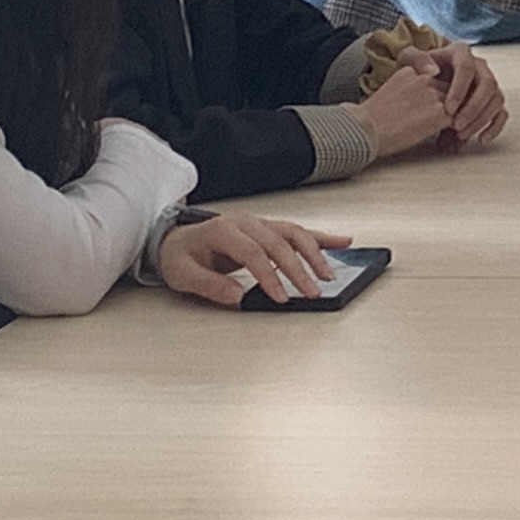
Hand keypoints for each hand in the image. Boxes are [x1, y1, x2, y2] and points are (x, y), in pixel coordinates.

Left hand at [155, 209, 350, 307]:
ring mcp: (259, 223)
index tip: (281, 296)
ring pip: (294, 234)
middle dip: (299, 269)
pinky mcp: (268, 229)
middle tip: (312, 291)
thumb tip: (237, 296)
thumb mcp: (183, 274)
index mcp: (223, 230)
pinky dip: (322, 237)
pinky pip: (298, 231)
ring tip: (328, 275)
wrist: (177, 240)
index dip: (269, 275)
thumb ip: (209, 285)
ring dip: (315, 254)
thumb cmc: (181, 256)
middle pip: (279, 243)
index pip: (253, 253)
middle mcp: (245, 222)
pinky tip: (342, 242)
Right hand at [356, 61, 453, 163]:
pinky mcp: (439, 112)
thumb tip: (422, 105)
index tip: (439, 110)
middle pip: (451, 89)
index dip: (441, 97)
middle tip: (454, 124)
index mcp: (411, 72)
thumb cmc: (372, 120)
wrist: (364, 130)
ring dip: (459, 119)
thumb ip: (411, 92)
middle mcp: (424, 79)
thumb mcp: (391, 93)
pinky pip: (458, 120)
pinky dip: (457, 131)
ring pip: (458, 104)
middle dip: (454, 107)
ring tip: (454, 134)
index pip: (438, 79)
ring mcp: (433, 94)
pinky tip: (451, 140)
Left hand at [420, 43, 506, 151]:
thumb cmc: (418, 70)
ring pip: (496, 100)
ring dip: (481, 120)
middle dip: (473, 108)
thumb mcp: (409, 59)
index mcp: (461, 53)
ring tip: (462, 135)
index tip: (448, 109)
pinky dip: (494, 127)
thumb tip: (433, 71)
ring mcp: (488, 83)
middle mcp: (479, 66)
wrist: (425, 81)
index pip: (467, 68)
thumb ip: (416, 60)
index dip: (460, 89)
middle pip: (488, 85)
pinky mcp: (491, 100)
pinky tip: (481, 139)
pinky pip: (501, 113)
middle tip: (457, 126)